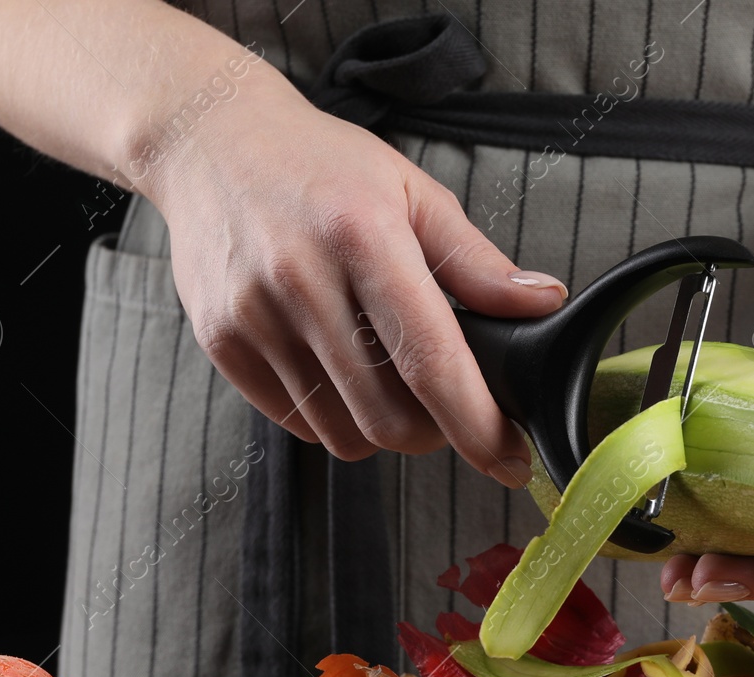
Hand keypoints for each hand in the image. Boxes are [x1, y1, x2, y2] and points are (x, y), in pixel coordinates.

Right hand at [148, 68, 566, 486]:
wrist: (211, 141)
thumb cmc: (321, 166)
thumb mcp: (412, 192)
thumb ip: (477, 260)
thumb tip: (543, 302)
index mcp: (364, 237)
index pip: (432, 362)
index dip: (478, 425)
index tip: (511, 459)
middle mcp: (303, 281)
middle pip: (388, 418)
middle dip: (434, 433)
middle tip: (448, 406)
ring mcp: (255, 317)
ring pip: (343, 432)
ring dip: (384, 429)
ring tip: (392, 382)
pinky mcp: (223, 342)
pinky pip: (297, 421)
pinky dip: (334, 417)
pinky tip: (342, 373)